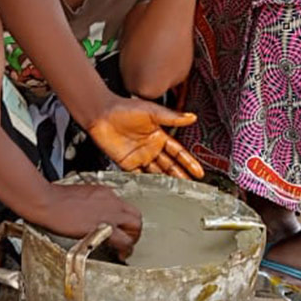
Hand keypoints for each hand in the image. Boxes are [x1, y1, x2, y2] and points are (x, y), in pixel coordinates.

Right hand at [34, 184, 142, 258]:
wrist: (46, 201)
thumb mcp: (78, 194)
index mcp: (104, 192)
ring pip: (135, 226)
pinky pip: (123, 240)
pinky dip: (125, 249)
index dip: (125, 219)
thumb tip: (92, 212)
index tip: (120, 226)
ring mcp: (109, 213)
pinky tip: (121, 254)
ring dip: (133, 238)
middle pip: (136, 215)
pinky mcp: (104, 227)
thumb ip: (91, 202)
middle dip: (134, 229)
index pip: (124, 206)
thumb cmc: (55, 199)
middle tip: (129, 238)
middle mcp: (111, 201)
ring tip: (126, 248)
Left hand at [86, 96, 203, 179]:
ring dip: (167, 182)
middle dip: (181, 176)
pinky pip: (140, 175)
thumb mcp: (151, 111)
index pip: (178, 152)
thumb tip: (191, 117)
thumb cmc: (123, 108)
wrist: (101, 114)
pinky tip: (156, 190)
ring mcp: (139, 157)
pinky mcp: (127, 163)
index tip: (199, 172)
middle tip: (192, 187)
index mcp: (159, 136)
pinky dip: (148, 183)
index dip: (188, 162)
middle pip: (170, 165)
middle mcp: (151, 148)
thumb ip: (172, 117)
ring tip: (178, 192)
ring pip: (157, 172)